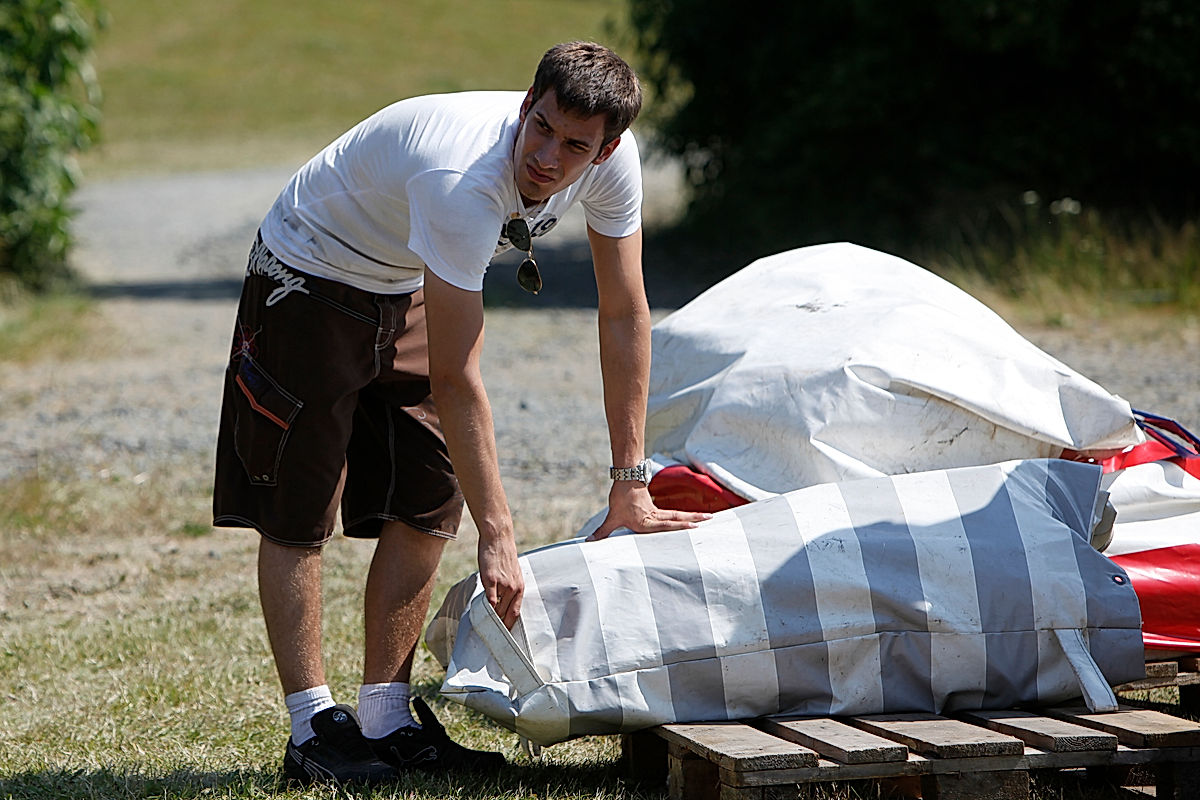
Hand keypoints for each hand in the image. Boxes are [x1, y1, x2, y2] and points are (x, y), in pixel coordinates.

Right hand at [478, 534, 523, 628]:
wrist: (498, 539)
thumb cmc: (503, 556)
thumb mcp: (511, 574)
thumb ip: (508, 589)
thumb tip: (500, 604)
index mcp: (520, 588)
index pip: (516, 614)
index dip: (510, 627)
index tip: (505, 637)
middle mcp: (514, 588)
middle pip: (506, 615)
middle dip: (500, 627)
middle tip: (494, 639)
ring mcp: (503, 585)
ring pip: (497, 609)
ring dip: (491, 619)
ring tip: (485, 629)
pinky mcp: (491, 580)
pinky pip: (489, 600)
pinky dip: (486, 609)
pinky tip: (482, 614)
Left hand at [587, 482, 711, 540]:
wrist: (626, 480)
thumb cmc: (620, 498)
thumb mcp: (612, 516)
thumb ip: (603, 531)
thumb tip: (590, 542)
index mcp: (646, 522)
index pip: (665, 525)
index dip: (680, 526)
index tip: (693, 526)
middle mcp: (655, 517)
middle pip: (677, 518)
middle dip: (693, 520)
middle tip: (709, 520)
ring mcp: (658, 513)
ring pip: (678, 516)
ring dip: (693, 517)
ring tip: (709, 517)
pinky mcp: (659, 510)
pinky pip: (674, 515)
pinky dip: (685, 518)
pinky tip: (695, 519)